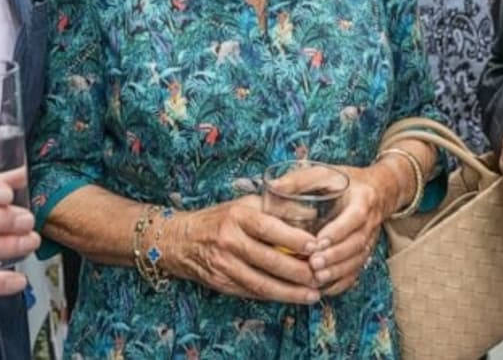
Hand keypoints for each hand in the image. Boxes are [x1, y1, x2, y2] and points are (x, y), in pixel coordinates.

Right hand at [164, 195, 320, 303]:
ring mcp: (224, 265)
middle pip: (269, 260)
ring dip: (290, 292)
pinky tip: (293, 297)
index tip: (316, 246)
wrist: (181, 239)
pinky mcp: (222, 283)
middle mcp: (229, 241)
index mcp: (237, 216)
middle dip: (298, 272)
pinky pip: (253, 293)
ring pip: (262, 283)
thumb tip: (314, 212)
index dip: (294, 238)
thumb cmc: (221, 218)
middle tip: (321, 276)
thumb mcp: (245, 204)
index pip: (269, 228)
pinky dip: (275, 297)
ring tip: (313, 294)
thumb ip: (276, 208)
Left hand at [306, 164, 397, 295]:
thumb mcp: (325, 172)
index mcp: (363, 199)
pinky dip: (341, 282)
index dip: (338, 231)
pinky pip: (356, 271)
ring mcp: (370, 239)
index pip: (355, 217)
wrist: (380, 190)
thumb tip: (273, 187)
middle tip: (313, 264)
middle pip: (357, 243)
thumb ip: (301, 179)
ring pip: (357, 260)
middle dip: (335, 256)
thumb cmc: (347, 180)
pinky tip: (323, 287)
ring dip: (338, 271)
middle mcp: (371, 221)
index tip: (318, 241)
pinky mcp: (365, 252)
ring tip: (316, 277)